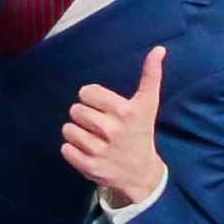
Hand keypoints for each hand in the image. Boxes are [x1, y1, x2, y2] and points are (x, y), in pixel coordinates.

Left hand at [60, 45, 170, 212]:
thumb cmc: (141, 132)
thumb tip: (159, 49)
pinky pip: (65, 149)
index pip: (87, 92)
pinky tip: (87, 151)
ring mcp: (101, 151)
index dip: (92, 98)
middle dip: (84, 115)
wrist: (141, 174)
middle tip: (97, 123)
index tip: (103, 107)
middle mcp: (113, 131)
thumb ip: (151, 76)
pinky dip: (72, 149)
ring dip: (76, 132)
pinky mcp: (90, 167)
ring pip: (68, 129)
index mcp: (126, 112)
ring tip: (92, 137)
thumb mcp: (148, 104)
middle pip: (76, 110)